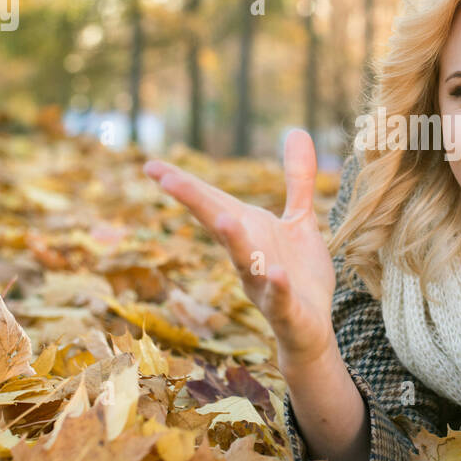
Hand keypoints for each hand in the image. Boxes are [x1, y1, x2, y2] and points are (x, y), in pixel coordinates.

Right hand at [144, 129, 336, 372]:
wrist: (309, 329)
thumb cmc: (298, 273)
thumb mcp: (299, 220)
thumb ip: (297, 179)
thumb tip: (295, 130)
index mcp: (247, 231)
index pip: (212, 203)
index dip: (184, 184)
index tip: (151, 165)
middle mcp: (246, 256)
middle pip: (217, 224)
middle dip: (194, 202)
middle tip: (165, 177)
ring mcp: (263, 284)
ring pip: (245, 262)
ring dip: (234, 242)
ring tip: (224, 219)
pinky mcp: (286, 309)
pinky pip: (279, 297)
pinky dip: (277, 285)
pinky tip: (277, 273)